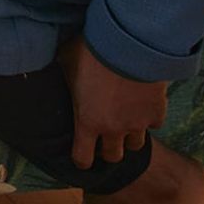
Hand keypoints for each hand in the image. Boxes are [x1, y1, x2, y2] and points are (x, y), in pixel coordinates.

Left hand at [59, 36, 166, 166]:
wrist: (129, 45)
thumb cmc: (91, 51)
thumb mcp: (66, 59)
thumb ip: (62, 71)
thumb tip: (46, 62)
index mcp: (87, 120)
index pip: (83, 157)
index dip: (81, 158)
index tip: (82, 154)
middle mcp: (113, 128)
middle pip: (113, 156)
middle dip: (108, 149)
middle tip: (104, 137)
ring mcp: (138, 123)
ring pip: (136, 144)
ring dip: (129, 136)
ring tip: (124, 122)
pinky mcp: (157, 113)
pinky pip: (154, 125)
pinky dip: (148, 118)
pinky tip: (142, 106)